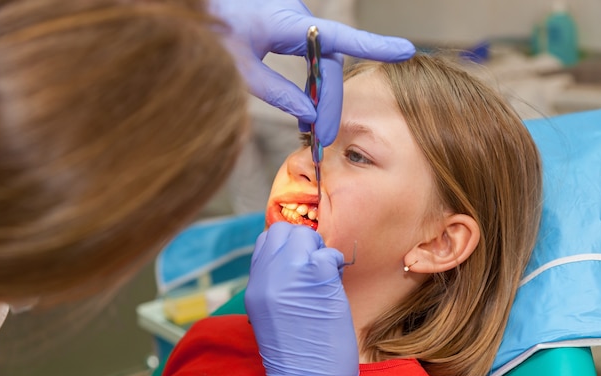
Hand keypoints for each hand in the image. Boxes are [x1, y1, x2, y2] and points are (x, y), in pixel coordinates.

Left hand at [209, 0, 414, 145]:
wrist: (194, 8)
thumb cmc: (211, 30)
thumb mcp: (239, 65)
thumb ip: (274, 90)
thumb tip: (307, 114)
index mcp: (287, 22)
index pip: (337, 38)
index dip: (374, 46)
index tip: (406, 50)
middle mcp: (298, 19)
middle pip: (330, 63)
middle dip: (330, 101)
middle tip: (324, 137)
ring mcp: (294, 23)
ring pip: (323, 62)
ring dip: (323, 95)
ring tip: (315, 129)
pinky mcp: (288, 28)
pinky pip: (311, 59)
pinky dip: (312, 85)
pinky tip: (306, 109)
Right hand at [245, 222, 358, 375]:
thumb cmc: (295, 353)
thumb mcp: (269, 313)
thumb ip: (274, 282)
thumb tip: (294, 258)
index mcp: (254, 285)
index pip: (265, 240)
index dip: (285, 245)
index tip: (299, 259)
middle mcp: (267, 276)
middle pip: (282, 231)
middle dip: (301, 242)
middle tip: (314, 265)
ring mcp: (291, 274)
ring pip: (305, 236)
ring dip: (319, 251)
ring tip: (325, 276)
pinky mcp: (318, 277)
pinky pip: (329, 253)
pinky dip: (335, 263)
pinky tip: (335, 284)